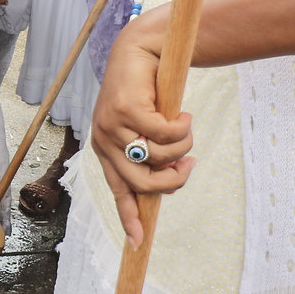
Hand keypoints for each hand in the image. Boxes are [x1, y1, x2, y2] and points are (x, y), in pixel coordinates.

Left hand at [91, 17, 195, 245]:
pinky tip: (184, 114)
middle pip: (144, 183)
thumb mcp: (146, 127)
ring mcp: (112, 126)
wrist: (140, 50)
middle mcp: (104, 142)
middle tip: (190, 163)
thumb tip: (171, 181)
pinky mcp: (125, 109)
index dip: (129, 217)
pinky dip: (182, 128)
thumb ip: (152, 153)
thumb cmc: (147, 92)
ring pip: (158, 158)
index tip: (138, 243)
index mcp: (107, 151)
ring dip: (182, 146)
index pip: (119, 192)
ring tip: (186, 127)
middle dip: (174, 179)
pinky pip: (165, 134)